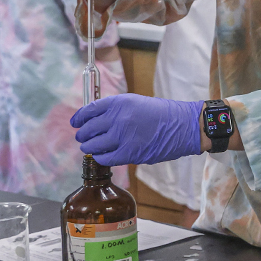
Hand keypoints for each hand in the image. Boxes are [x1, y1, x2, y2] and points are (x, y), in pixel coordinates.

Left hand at [71, 95, 203, 165]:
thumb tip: (95, 120)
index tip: (75, 123)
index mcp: (119, 102)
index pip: (89, 110)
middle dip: (83, 135)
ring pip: (93, 145)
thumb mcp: (137, 102)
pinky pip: (105, 158)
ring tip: (91, 148)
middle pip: (88, 129)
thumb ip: (116, 110)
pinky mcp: (129, 153)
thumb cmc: (163, 114)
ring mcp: (123, 136)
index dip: (79, 118)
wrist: (185, 126)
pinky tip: (102, 156)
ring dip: (89, 147)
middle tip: (83, 138)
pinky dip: (100, 158)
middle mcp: (118, 118)